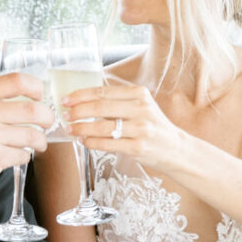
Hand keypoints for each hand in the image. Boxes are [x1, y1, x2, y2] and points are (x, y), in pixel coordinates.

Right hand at [0, 73, 54, 198]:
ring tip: (37, 144)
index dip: (36, 88)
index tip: (40, 96)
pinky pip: (22, 155)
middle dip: (47, 118)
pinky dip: (23, 157)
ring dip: (40, 141)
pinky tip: (15, 156)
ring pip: (32, 136)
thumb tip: (22, 98)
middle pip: (33, 109)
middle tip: (47, 123)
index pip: (18, 81)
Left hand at [64, 84, 186, 173]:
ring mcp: (140, 128)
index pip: (103, 91)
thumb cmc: (153, 126)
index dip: (81, 95)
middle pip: (100, 107)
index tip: (66, 99)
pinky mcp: (137, 147)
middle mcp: (141, 109)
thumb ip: (117, 102)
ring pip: (102, 126)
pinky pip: (108, 143)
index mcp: (139, 94)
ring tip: (70, 129)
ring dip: (81, 128)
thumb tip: (83, 102)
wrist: (175, 149)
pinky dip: (91, 142)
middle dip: (78, 111)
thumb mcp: (140, 107)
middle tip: (65, 115)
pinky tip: (84, 141)